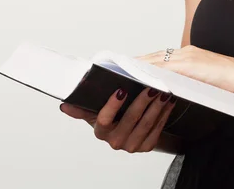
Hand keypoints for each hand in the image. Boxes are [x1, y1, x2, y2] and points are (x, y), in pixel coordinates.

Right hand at [60, 87, 176, 152]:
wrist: (127, 126)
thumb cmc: (111, 114)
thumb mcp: (95, 109)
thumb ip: (81, 106)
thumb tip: (65, 105)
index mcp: (100, 130)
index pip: (103, 119)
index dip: (112, 106)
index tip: (121, 90)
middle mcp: (115, 141)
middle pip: (129, 120)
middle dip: (142, 101)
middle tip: (150, 86)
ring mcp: (131, 145)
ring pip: (146, 124)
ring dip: (156, 106)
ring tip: (162, 91)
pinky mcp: (146, 146)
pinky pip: (157, 130)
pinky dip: (163, 114)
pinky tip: (168, 102)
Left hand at [134, 45, 233, 95]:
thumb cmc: (229, 84)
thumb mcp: (204, 78)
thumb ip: (189, 78)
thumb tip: (172, 88)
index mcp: (189, 55)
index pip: (162, 57)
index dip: (145, 60)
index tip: (130, 64)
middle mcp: (186, 52)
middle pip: (155, 56)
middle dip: (137, 61)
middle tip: (119, 66)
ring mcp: (188, 57)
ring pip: (157, 60)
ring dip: (140, 65)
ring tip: (124, 70)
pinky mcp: (190, 65)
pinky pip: (166, 68)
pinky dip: (152, 70)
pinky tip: (141, 76)